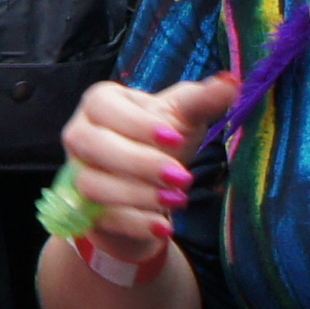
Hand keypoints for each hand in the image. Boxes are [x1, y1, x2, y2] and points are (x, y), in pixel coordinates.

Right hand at [53, 73, 238, 274]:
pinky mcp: (85, 210)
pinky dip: (135, 223)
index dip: (137, 123)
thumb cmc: (162, 141)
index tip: (175, 138)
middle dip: (139, 161)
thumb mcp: (183, 117)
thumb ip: (204, 99)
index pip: (104, 107)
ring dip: (137, 194)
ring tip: (177, 199)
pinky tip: (164, 226)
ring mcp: (77, 174)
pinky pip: (103, 218)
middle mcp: (80, 135)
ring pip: (93, 184)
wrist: (149, 186)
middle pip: (93, 145)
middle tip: (183, 175)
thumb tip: (232, 82)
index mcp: (100, 103)